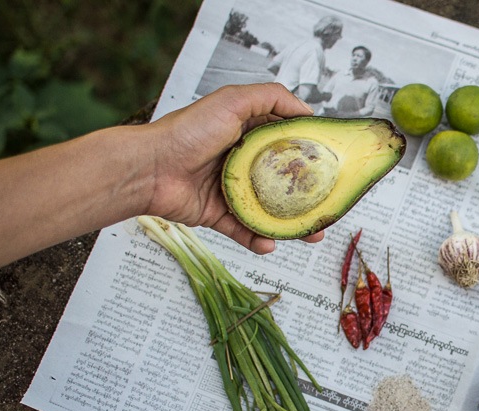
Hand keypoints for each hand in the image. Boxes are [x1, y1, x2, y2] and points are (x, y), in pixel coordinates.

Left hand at [146, 83, 321, 253]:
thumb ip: (271, 97)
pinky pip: (243, 230)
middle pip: (283, 182)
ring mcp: (230, 190)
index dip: (309, 154)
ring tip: (309, 234)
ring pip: (269, 210)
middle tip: (327, 208)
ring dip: (290, 224)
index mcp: (247, 134)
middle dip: (308, 197)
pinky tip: (270, 244)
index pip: (286, 143)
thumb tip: (307, 111)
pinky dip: (257, 239)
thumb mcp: (232, 101)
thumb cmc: (187, 132)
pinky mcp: (217, 214)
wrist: (148, 168)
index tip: (331, 166)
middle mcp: (241, 161)